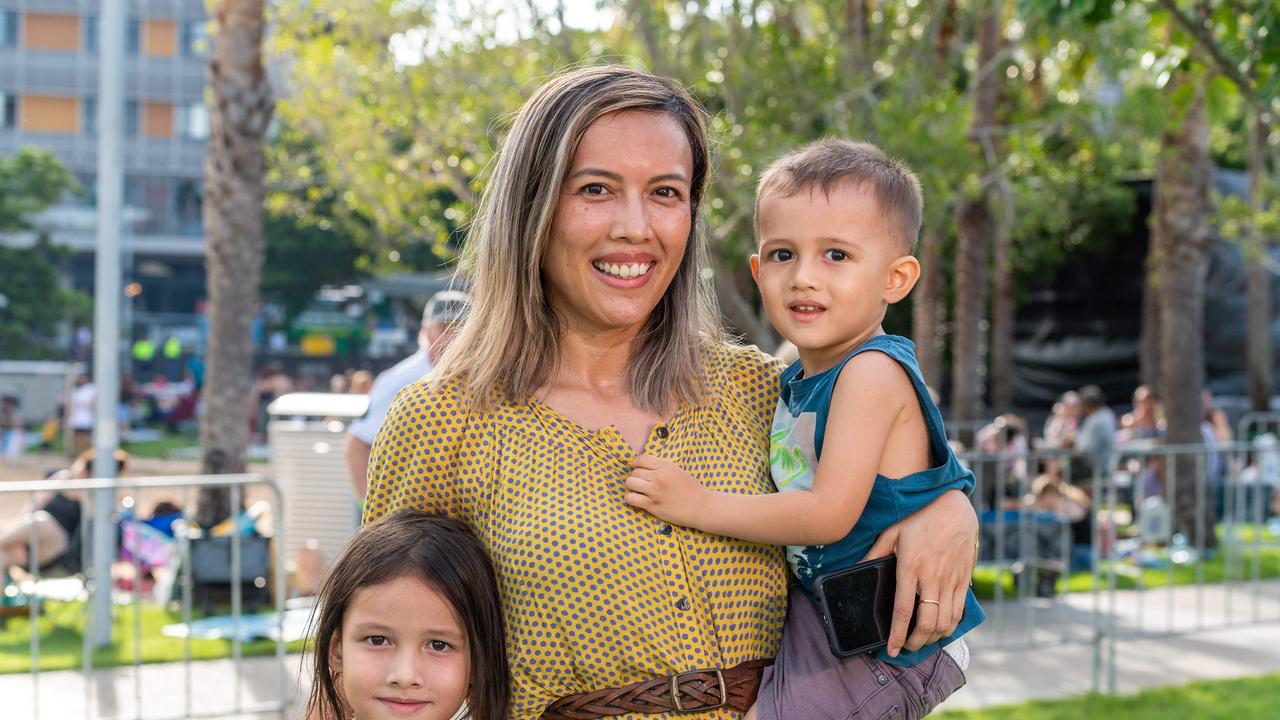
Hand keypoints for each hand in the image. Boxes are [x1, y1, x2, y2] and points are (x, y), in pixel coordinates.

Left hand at [624, 454, 708, 529]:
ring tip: (636, 489)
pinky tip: (636, 499)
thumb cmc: (692, 489)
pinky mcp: (652, 505)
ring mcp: (655, 492)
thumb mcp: (678, 471)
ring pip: (630, 483)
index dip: (636, 463)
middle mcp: (659, 477)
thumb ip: (663, 467)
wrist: (701, 507)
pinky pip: (631, 498)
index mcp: (666, 466)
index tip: (637, 467)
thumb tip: (644, 464)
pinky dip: (630, 498)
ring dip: (631, 486)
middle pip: (635, 472)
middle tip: (641, 481)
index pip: (642, 459)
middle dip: (636, 476)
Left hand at [861, 489, 976, 656]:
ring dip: (933, 637)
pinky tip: (941, 628)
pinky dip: (951, 626)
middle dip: (916, 642)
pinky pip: (960, 611)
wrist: (954, 506)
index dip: (897, 635)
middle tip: (906, 647)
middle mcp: (932, 577)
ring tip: (921, 640)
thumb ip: (874, 553)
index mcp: (910, 567)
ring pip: (946, 622)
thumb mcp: (891, 531)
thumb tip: (857, 568)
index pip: (903, 610)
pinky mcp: (964, 579)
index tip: (892, 649)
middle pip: (927, 623)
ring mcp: (951, 579)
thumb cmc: (919, 517)